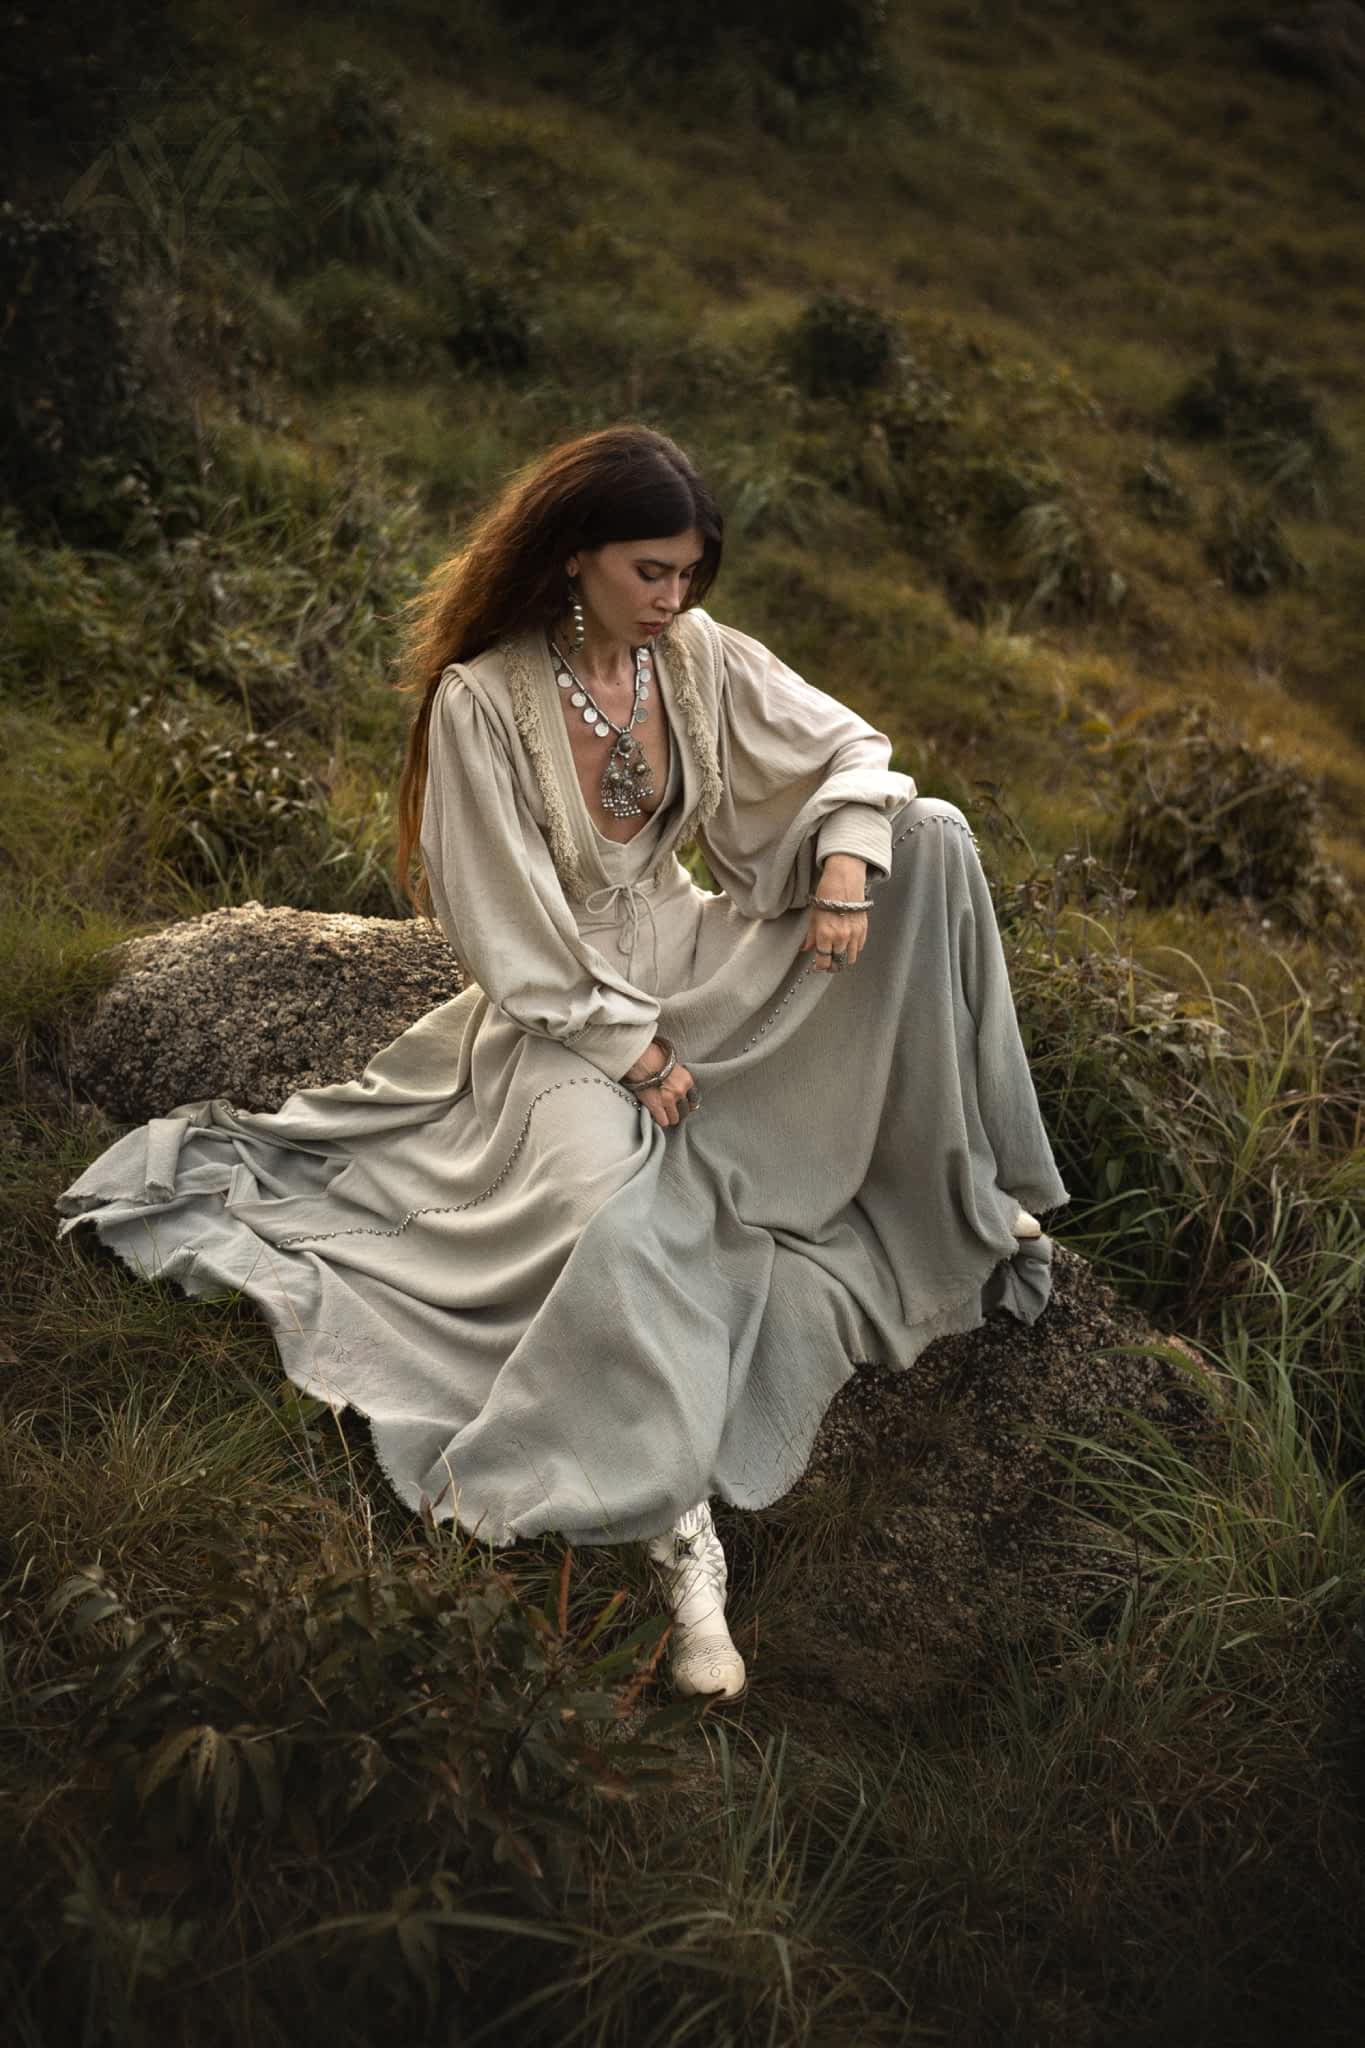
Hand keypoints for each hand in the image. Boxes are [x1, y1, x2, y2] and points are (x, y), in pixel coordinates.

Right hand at [622, 1039, 697, 1128]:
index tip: (682, 1104)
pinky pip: (663, 1121)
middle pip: (685, 1110)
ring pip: (675, 1118)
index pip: (694, 1098)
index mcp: (687, 1081)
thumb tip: (677, 1087)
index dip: (687, 1103)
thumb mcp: (673, 1066)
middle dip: (678, 1111)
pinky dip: (660, 1120)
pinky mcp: (656, 1106)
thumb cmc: (654, 1058)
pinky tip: (656, 1116)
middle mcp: (680, 1091)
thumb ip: (678, 1078)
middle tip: (671, 1110)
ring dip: (669, 1117)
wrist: (641, 1059)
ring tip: (663, 1114)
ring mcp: (669, 1100)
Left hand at [800, 855, 867, 972]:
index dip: (820, 966)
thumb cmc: (827, 895)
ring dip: (843, 959)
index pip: (824, 961)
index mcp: (825, 934)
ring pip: (851, 958)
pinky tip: (847, 945)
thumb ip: (811, 936)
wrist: (845, 880)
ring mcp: (854, 934)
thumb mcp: (814, 916)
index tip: (818, 966)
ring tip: (838, 956)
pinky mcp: (863, 930)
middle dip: (832, 966)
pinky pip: (859, 947)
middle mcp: (840, 937)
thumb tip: (806, 948)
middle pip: (838, 963)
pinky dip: (853, 949)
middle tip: (828, 964)